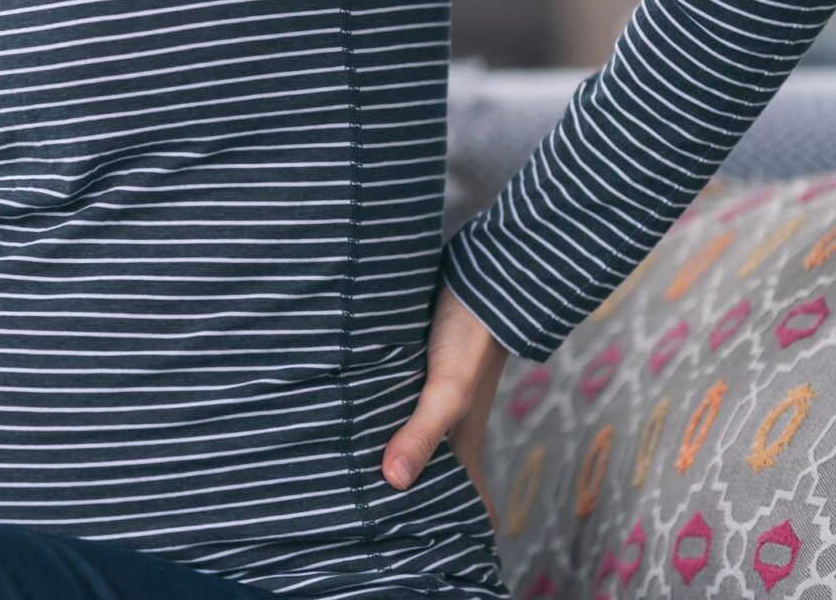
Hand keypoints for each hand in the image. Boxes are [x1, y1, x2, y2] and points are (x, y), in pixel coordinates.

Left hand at [381, 281, 507, 532]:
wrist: (481, 278)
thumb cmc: (471, 336)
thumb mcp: (447, 389)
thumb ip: (422, 432)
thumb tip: (393, 481)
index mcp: (462, 441)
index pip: (470, 499)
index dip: (463, 528)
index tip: (448, 557)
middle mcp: (449, 426)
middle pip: (436, 476)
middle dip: (419, 503)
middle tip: (385, 530)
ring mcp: (432, 400)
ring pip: (414, 441)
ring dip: (396, 460)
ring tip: (360, 484)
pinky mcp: (416, 372)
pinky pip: (398, 410)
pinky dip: (383, 422)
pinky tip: (354, 422)